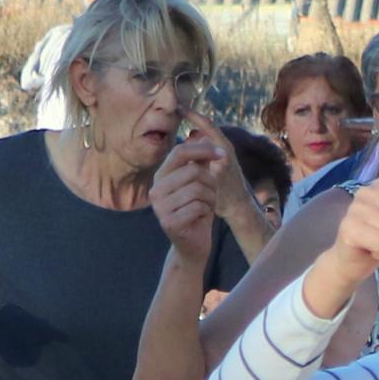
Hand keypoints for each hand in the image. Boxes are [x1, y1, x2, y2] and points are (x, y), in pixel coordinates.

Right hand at [153, 120, 235, 256]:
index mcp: (161, 176)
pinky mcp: (169, 222)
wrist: (192, 245)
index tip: (222, 154)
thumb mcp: (199, 183)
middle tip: (212, 194)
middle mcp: (156, 190)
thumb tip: (203, 134)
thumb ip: (200, 161)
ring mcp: (160, 207)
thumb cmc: (196, 210)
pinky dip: (207, 211)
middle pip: (193, 171)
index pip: (180, 152)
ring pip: (198, 189)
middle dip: (211, 182)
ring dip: (211, 198)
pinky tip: (201, 218)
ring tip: (206, 206)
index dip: (203, 149)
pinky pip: (198, 206)